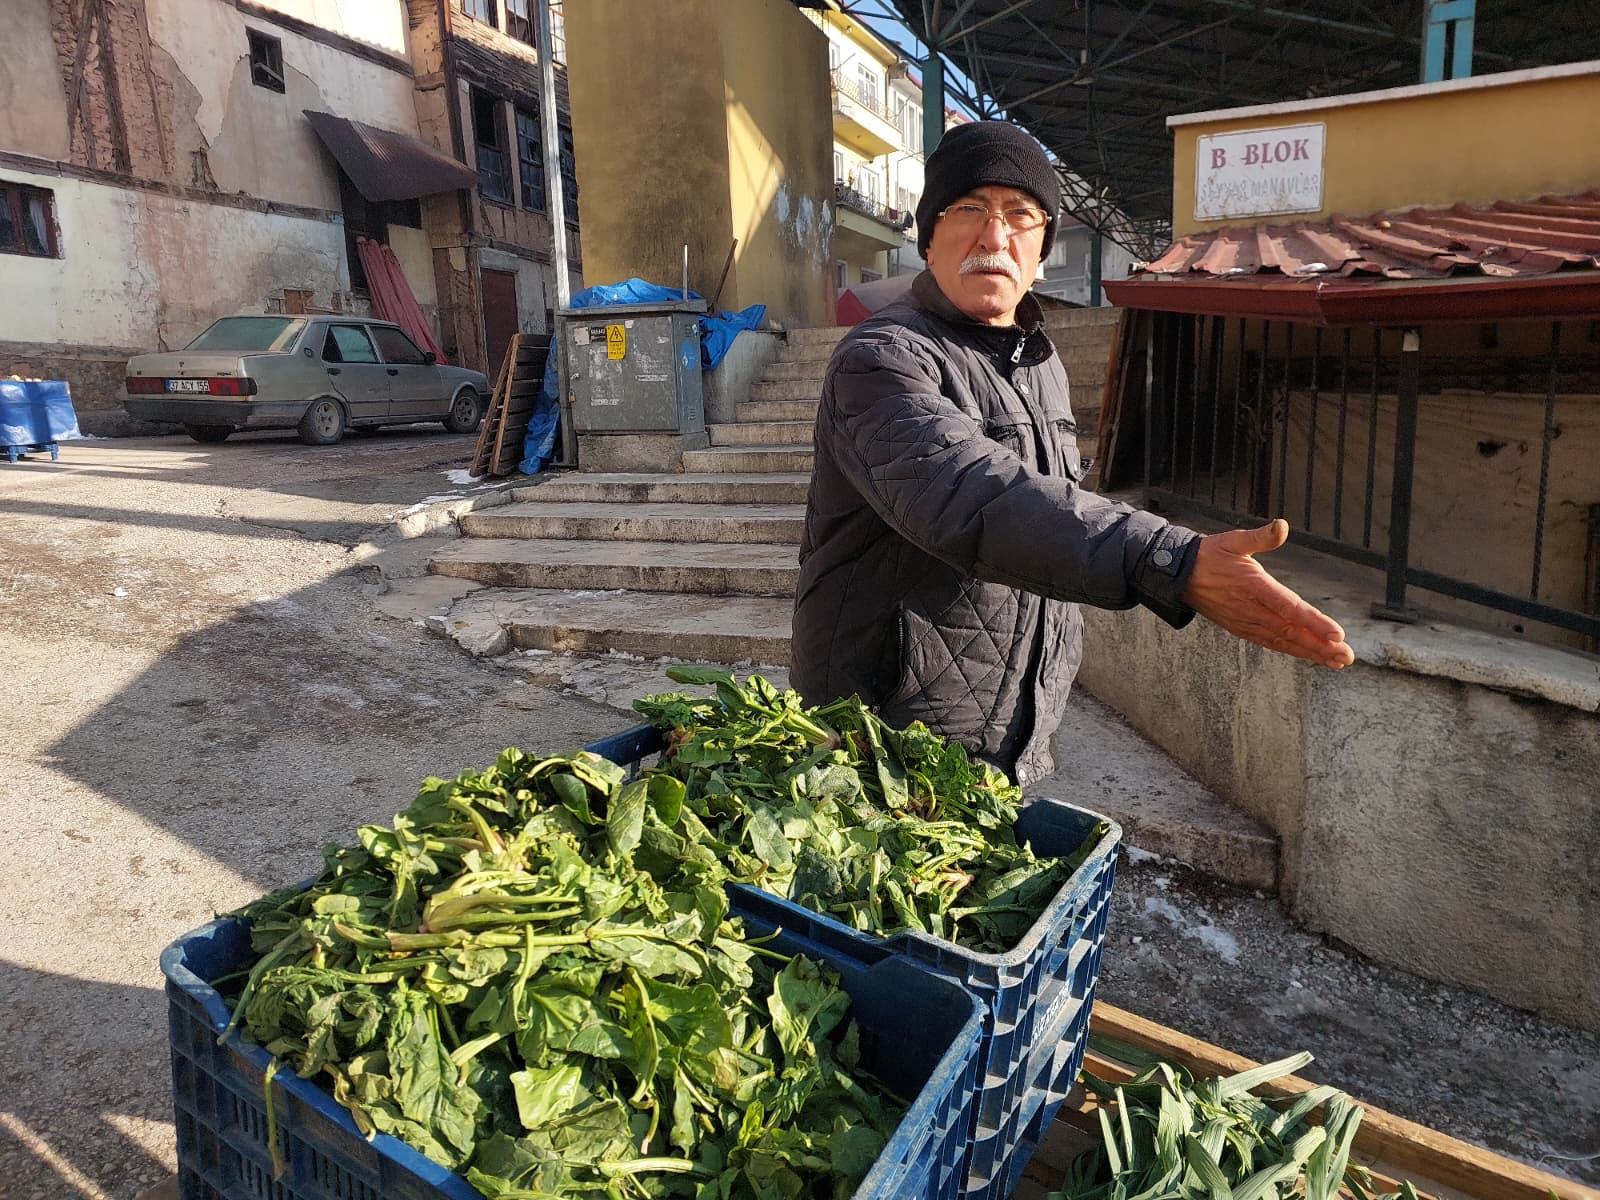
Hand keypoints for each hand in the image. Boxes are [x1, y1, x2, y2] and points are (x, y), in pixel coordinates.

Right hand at [1182, 519, 1354, 668]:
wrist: (1178, 575)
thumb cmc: (1209, 556)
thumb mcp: (1234, 540)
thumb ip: (1260, 537)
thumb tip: (1281, 526)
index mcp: (1253, 586)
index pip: (1289, 608)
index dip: (1314, 623)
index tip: (1337, 635)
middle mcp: (1250, 609)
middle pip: (1291, 632)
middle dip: (1321, 645)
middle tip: (1346, 655)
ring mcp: (1245, 622)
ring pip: (1282, 641)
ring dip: (1311, 652)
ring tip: (1336, 661)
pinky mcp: (1240, 628)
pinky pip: (1270, 642)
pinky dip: (1291, 650)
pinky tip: (1309, 655)